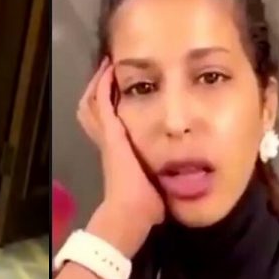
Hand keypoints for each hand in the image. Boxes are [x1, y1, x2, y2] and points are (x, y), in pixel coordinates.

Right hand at [76, 58, 164, 256]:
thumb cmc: (145, 206)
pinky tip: (110, 70)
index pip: (106, 122)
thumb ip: (164, 175)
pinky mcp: (112, 133)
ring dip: (99, 83)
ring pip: (92, 102)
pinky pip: (103, 102)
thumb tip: (186, 181)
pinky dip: (104, 85)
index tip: (118, 89)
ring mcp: (108, 136)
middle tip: (108, 71)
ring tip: (108, 66)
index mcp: (117, 151)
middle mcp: (107, 140)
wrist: (131, 212)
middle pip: (91, 108)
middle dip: (98, 89)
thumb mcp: (155, 182)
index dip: (108, 105)